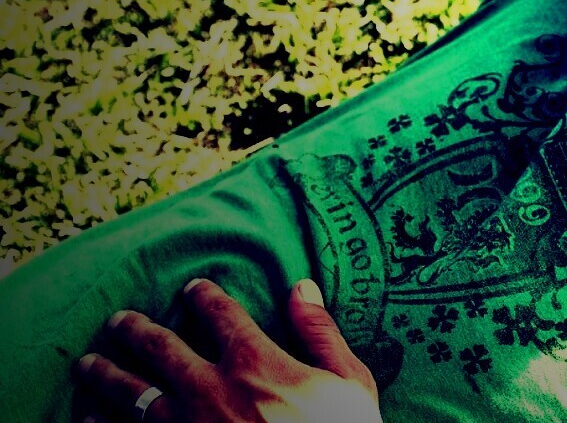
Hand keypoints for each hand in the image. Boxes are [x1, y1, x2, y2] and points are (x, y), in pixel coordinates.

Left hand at [73, 278, 380, 422]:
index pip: (222, 316)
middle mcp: (210, 390)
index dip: (205, 296)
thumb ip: (320, 333)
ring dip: (105, 375)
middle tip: (119, 321)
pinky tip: (86, 419)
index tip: (193, 288)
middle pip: (161, 348)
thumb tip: (302, 287)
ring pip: (130, 394)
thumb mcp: (349, 382)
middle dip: (136, 330)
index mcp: (256, 364)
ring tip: (87, 364)